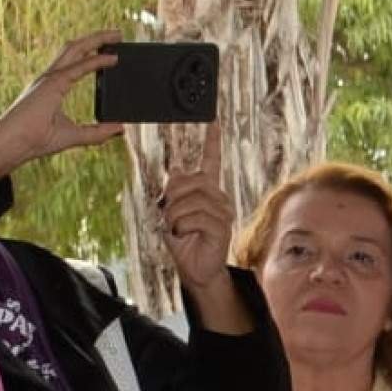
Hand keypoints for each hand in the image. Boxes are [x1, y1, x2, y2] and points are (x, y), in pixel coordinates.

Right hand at [0, 31, 124, 182]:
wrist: (11, 145)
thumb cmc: (32, 141)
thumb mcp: (72, 136)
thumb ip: (96, 133)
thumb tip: (119, 128)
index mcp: (51, 87)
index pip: (75, 63)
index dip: (92, 55)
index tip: (112, 54)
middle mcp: (49, 78)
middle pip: (75, 48)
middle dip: (96, 39)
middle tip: (117, 35)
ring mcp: (49, 78)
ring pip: (75, 48)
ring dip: (96, 39)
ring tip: (116, 35)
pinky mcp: (52, 83)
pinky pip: (79, 67)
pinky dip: (97, 60)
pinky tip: (113, 59)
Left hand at [157, 118, 236, 294]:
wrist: (195, 268)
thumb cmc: (185, 241)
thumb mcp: (172, 213)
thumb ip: (174, 192)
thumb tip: (175, 168)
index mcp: (207, 191)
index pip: (212, 161)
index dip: (212, 142)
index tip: (214, 122)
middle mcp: (218, 197)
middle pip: (192, 181)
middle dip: (172, 197)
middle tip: (168, 216)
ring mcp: (223, 212)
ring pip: (191, 201)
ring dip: (174, 216)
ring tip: (176, 228)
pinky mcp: (222, 227)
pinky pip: (196, 218)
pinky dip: (182, 226)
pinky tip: (183, 234)